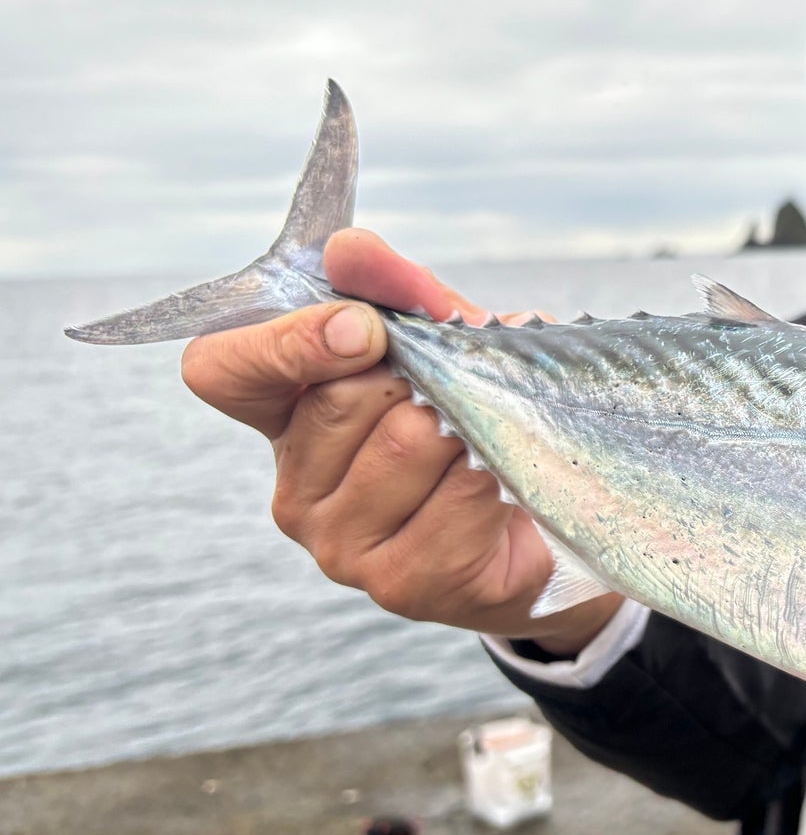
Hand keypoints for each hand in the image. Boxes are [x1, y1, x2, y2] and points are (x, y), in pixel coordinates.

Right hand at [179, 228, 619, 648]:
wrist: (554, 520)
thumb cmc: (484, 423)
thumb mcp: (449, 345)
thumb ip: (400, 293)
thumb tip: (349, 250)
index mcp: (287, 418)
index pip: (223, 370)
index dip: (285, 343)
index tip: (363, 328)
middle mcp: (297, 488)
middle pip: (339, 402)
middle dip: (418, 379)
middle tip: (458, 394)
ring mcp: (342, 546)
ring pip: (404, 445)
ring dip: (467, 426)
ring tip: (486, 440)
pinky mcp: (403, 583)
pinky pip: (459, 496)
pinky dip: (498, 474)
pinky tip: (504, 484)